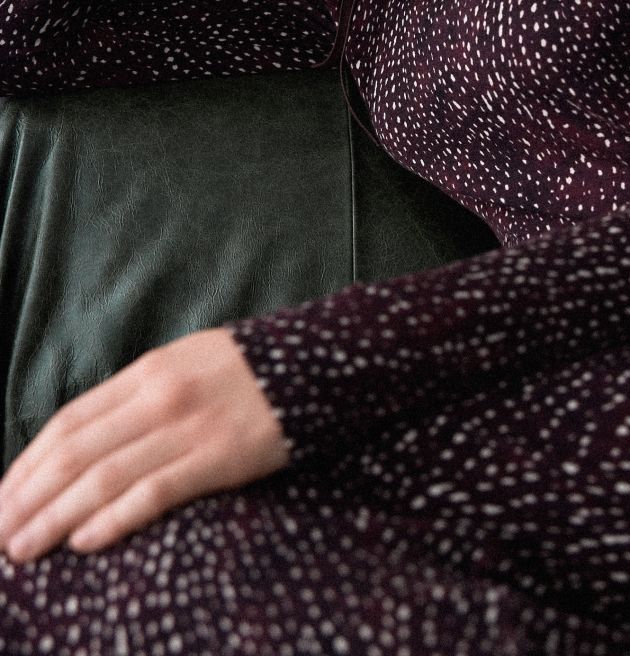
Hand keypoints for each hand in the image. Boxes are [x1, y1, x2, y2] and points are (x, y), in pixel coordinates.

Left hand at [0, 328, 288, 561]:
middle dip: (27, 498)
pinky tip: (85, 541)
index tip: (2, 497)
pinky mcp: (221, 456)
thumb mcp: (187, 364)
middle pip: (75, 452)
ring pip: (103, 476)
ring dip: (55, 516)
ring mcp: (190, 426)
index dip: (27, 464)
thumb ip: (141, 396)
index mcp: (149, 372)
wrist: (321, 360)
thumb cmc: (251, 369)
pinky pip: (156, 491)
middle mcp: (160, 397)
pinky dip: (114, 517)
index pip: (70, 421)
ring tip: (23, 548)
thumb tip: (90, 443)